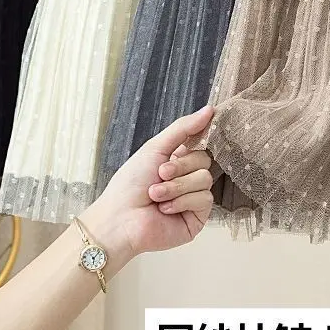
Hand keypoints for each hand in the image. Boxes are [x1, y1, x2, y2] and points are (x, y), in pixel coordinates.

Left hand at [80, 105, 214, 269]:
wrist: (120, 219)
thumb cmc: (130, 185)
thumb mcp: (155, 148)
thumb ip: (183, 128)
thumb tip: (209, 109)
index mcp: (178, 161)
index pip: (200, 144)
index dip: (194, 142)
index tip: (186, 143)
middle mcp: (188, 179)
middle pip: (204, 160)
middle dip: (180, 167)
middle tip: (160, 175)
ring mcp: (194, 199)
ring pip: (205, 179)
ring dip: (177, 186)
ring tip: (156, 195)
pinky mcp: (198, 218)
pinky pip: (205, 199)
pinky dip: (182, 201)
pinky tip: (165, 209)